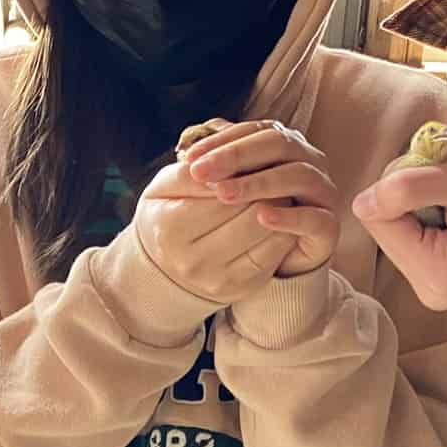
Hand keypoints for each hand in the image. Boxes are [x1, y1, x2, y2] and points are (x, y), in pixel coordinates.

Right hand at [133, 158, 291, 305]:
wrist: (163, 270)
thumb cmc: (166, 217)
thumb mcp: (164, 189)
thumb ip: (190, 172)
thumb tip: (223, 164)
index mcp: (171, 228)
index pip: (222, 191)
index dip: (243, 172)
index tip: (253, 158)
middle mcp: (195, 259)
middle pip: (249, 213)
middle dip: (265, 188)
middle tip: (274, 170)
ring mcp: (220, 278)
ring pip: (268, 232)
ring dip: (280, 208)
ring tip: (277, 191)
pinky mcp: (242, 287)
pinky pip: (276, 253)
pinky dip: (283, 229)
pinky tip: (277, 216)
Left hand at [181, 118, 340, 276]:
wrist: (277, 258)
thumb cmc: (248, 214)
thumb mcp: (228, 186)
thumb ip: (215, 165)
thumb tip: (187, 151)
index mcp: (284, 143)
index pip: (254, 130)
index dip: (222, 142)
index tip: (189, 158)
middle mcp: (308, 160)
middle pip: (278, 144)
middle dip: (236, 156)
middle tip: (201, 172)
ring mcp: (323, 191)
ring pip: (298, 176)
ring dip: (259, 183)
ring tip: (224, 194)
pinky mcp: (329, 225)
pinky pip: (315, 217)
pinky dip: (289, 216)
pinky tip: (261, 217)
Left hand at [350, 143, 446, 309]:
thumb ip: (407, 190)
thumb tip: (359, 204)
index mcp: (437, 276)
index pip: (378, 219)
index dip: (403, 185)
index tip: (443, 178)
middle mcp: (430, 291)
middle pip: (385, 226)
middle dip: (411, 195)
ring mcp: (435, 285)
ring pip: (396, 227)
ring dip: (421, 200)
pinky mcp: (441, 273)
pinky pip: (413, 233)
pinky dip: (429, 210)